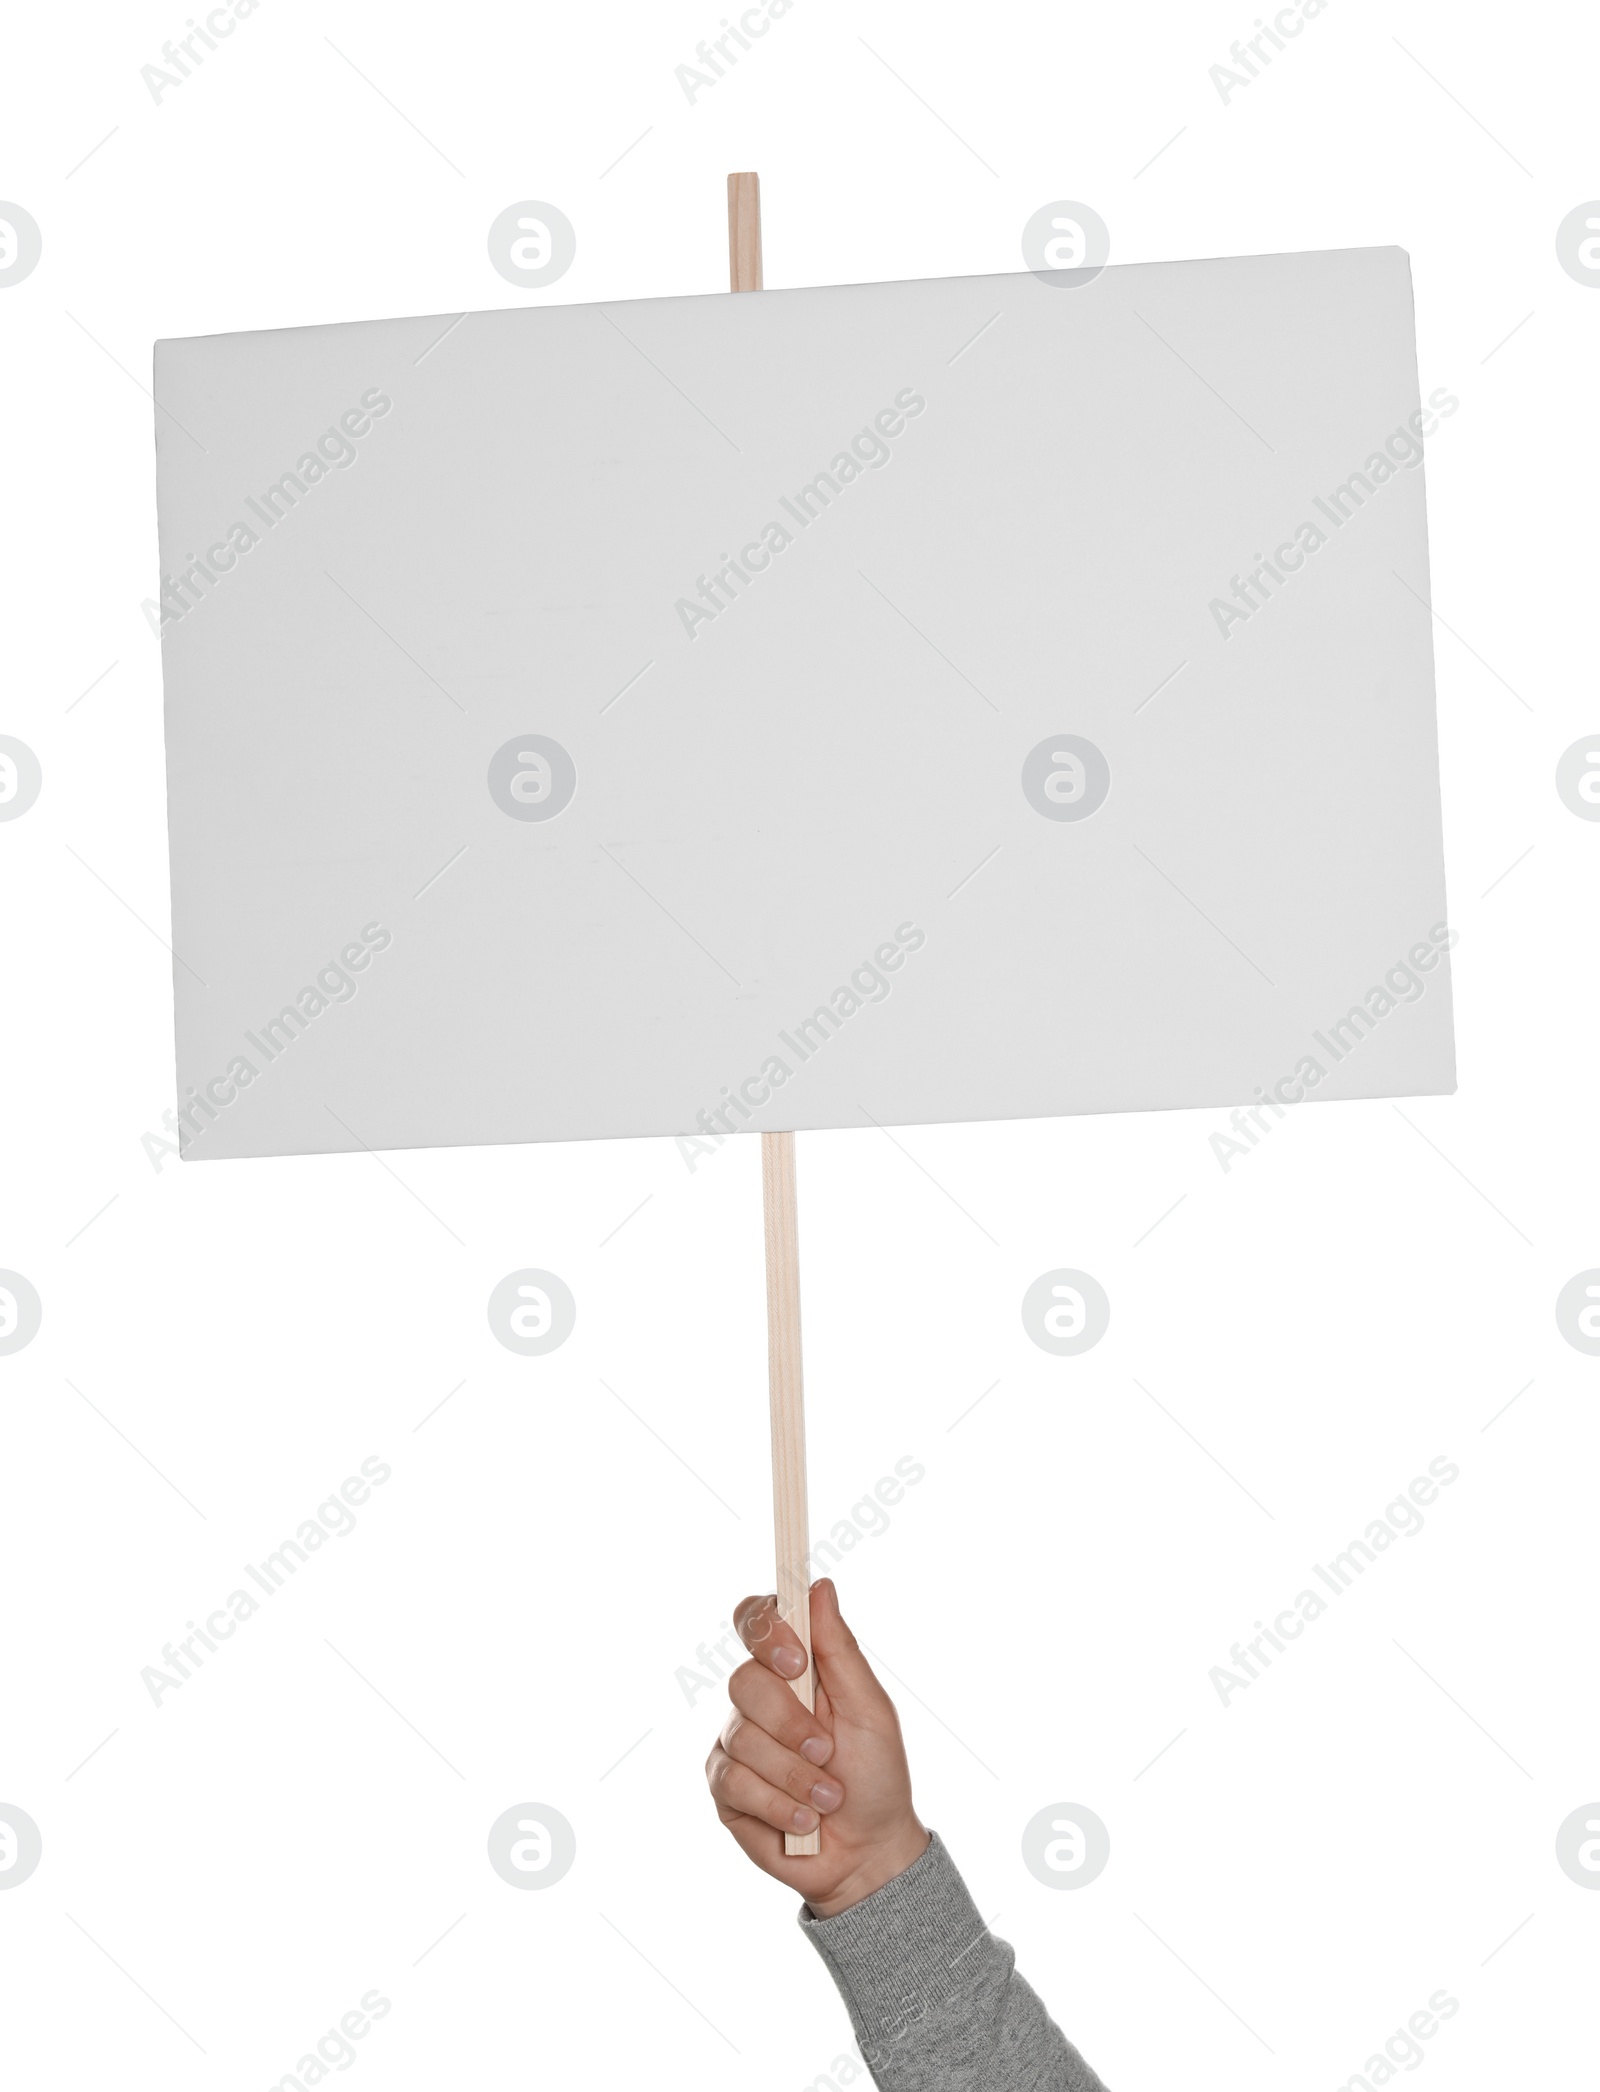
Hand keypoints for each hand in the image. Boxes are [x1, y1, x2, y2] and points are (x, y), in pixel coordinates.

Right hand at [705, 1577, 928, 1916]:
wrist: (868, 1851)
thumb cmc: (876, 1774)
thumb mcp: (870, 1709)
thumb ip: (839, 1649)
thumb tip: (819, 1585)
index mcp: (795, 1668)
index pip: (756, 1620)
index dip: (765, 1630)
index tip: (796, 1659)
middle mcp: (759, 1698)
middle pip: (745, 1680)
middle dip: (791, 1722)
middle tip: (826, 1750)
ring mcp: (737, 1742)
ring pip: (742, 1736)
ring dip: (794, 1773)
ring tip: (827, 1795)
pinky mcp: (724, 1787)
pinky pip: (734, 1781)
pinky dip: (778, 1803)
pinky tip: (803, 1819)